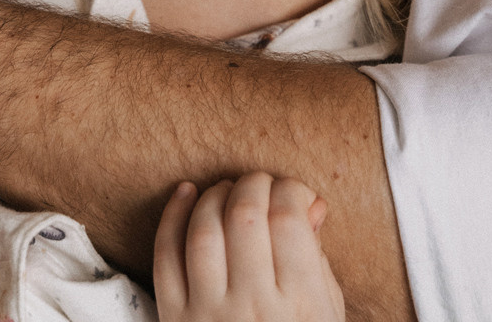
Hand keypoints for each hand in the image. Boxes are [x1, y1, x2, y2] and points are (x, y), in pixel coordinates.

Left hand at [154, 171, 344, 321]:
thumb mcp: (326, 313)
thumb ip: (317, 259)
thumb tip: (310, 203)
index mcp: (299, 304)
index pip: (289, 219)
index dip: (291, 189)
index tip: (294, 191)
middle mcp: (252, 307)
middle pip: (246, 216)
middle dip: (255, 184)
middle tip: (262, 184)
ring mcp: (209, 314)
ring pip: (204, 231)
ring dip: (216, 195)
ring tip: (229, 190)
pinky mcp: (175, 320)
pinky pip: (165, 257)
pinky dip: (172, 217)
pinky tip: (187, 193)